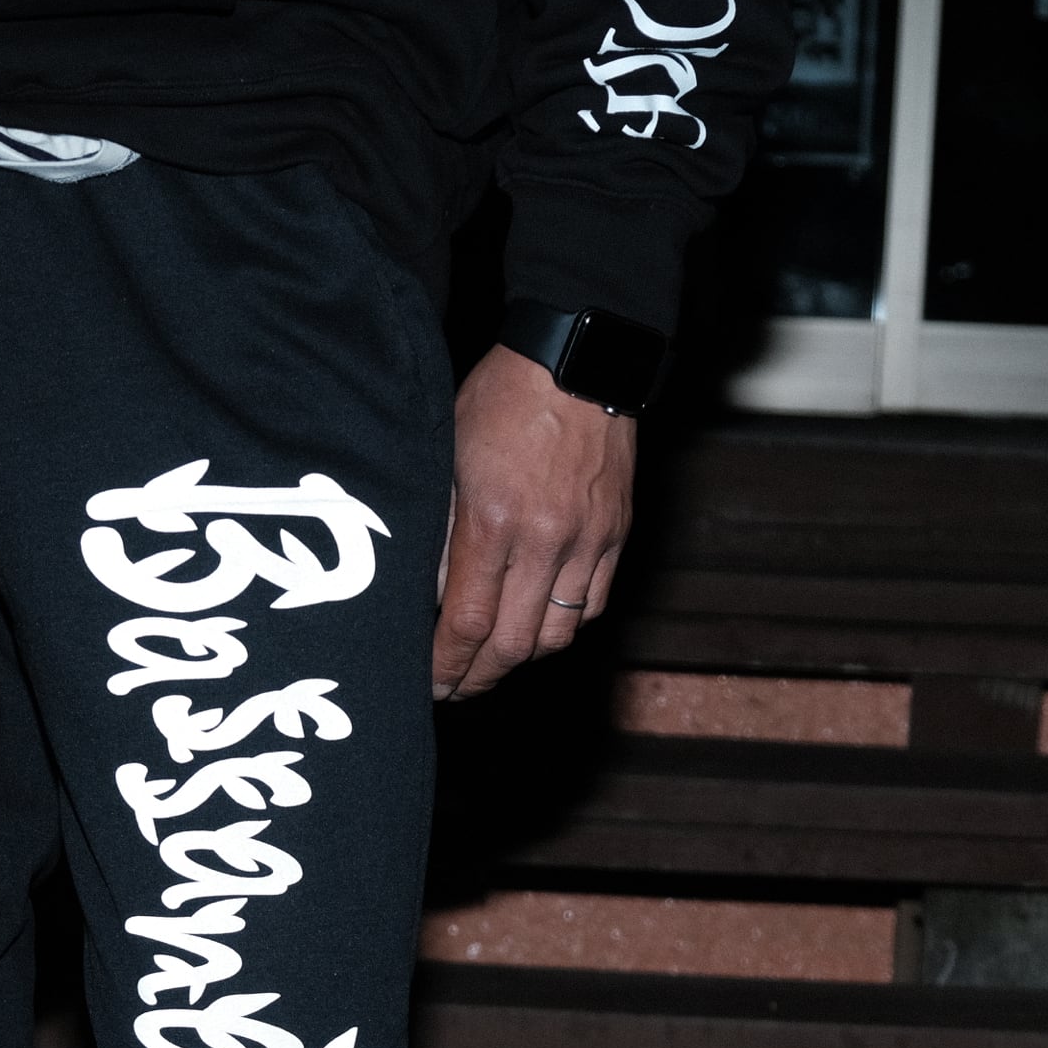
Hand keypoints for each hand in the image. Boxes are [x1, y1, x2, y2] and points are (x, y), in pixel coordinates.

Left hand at [433, 344, 635, 699]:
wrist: (579, 358)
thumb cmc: (502, 399)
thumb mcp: (448, 459)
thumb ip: (442, 535)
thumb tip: (435, 601)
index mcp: (494, 522)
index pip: (467, 623)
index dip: (447, 666)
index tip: (431, 684)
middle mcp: (546, 540)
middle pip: (514, 645)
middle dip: (479, 678)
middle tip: (455, 689)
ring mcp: (588, 541)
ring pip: (557, 637)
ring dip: (521, 659)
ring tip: (493, 662)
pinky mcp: (615, 535)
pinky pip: (592, 606)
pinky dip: (563, 628)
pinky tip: (537, 625)